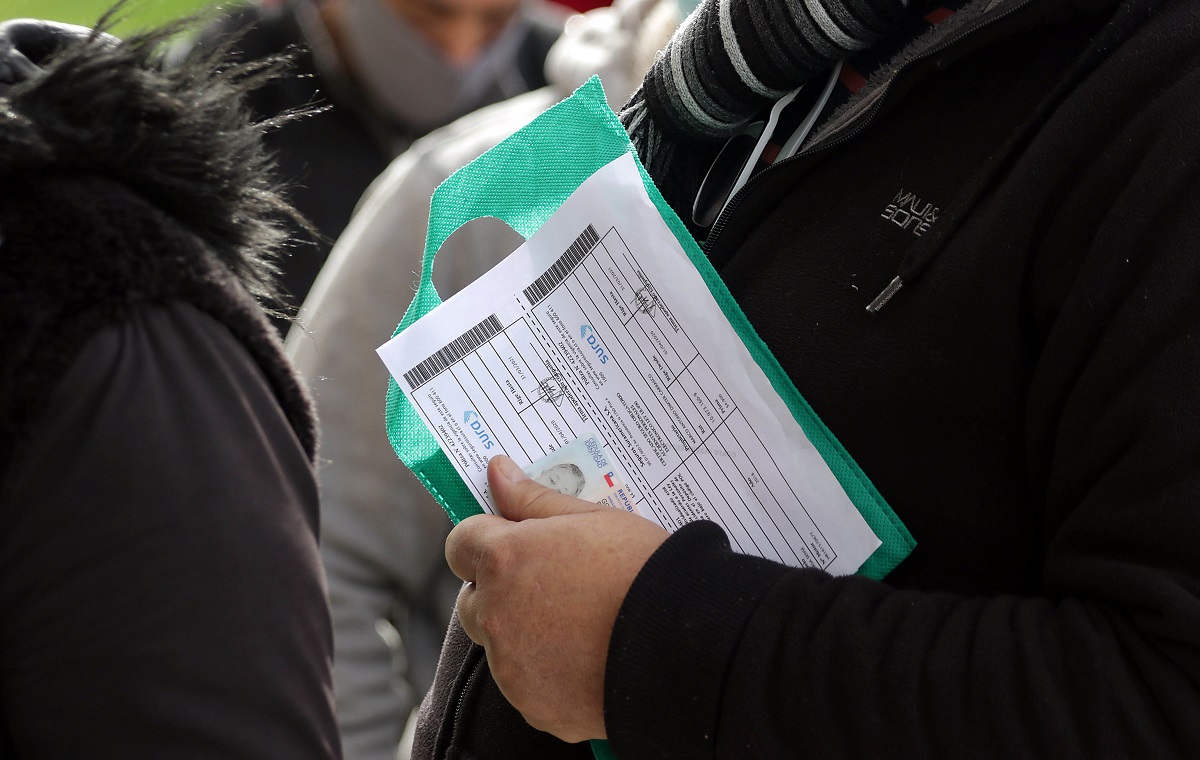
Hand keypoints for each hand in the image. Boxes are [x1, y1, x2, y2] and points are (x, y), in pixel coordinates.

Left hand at [446, 455, 669, 741]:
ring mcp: (511, 666)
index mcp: (505, 560)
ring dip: (523, 635)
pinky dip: (546, 674)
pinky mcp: (533, 706)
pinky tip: (588, 661)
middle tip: (554, 587)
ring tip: (581, 628)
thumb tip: (497, 471)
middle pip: (474, 600)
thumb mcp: (593, 519)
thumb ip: (534, 499)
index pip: (461, 543)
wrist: (685, 645)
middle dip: (501, 591)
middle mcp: (496, 615)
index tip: (518, 544)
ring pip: (500, 646)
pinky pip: (526, 685)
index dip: (487, 541)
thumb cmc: (642, 570)